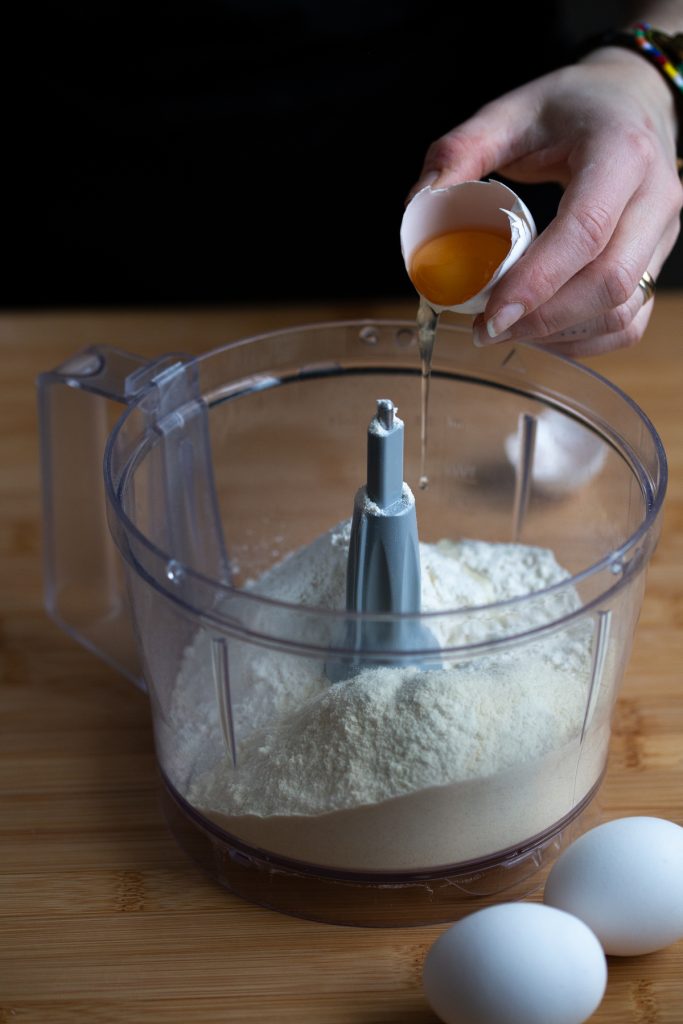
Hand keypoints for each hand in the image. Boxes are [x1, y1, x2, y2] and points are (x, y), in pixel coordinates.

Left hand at [408, 47, 682, 355]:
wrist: (632, 100)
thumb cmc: (570, 109)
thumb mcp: (509, 112)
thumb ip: (459, 153)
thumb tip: (417, 211)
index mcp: (620, 151)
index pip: (585, 230)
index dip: (537, 282)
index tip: (490, 315)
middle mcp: (655, 195)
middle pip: (610, 282)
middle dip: (543, 319)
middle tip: (486, 330)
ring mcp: (663, 234)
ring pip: (623, 311)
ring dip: (560, 335)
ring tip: (508, 330)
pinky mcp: (658, 262)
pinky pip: (630, 323)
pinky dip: (583, 340)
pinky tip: (542, 332)